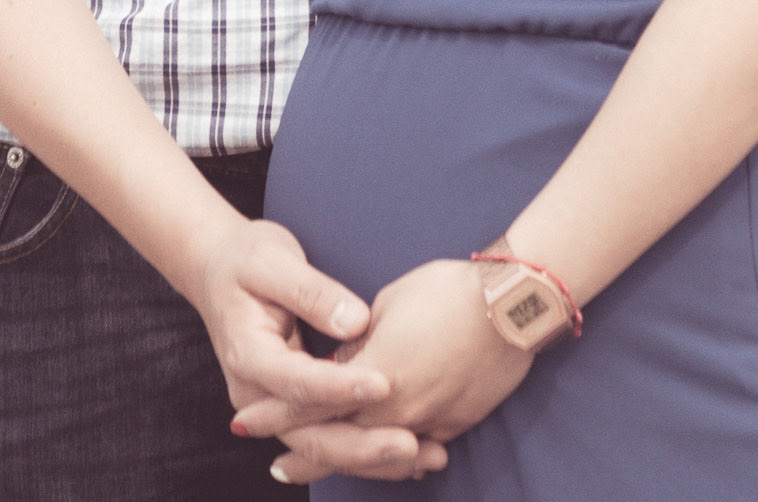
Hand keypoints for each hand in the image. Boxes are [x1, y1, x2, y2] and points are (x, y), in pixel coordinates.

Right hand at [190, 217, 431, 466]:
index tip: (385, 383)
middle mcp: (255, 393)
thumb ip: (311, 291)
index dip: (340, 387)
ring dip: (371, 457)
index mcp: (248, 354)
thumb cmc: (247, 258)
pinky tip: (409, 454)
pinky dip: (365, 448)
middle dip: (361, 445)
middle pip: (308, 433)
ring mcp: (271, 405)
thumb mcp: (274, 260)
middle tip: (413, 444)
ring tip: (424, 456)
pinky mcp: (290, 407)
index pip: (297, 382)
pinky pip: (326, 434)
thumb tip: (355, 321)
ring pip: (320, 444)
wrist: (216, 269)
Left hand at [236, 258, 531, 479]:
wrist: (512, 304)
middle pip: (341, 441)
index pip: (312, 403)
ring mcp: (430, 421)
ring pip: (378, 452)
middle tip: (278, 468)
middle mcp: (398, 409)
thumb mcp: (389, 304)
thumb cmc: (446, 290)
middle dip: (305, 454)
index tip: (244, 424)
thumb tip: (341, 364)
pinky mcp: (456, 424)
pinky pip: (414, 446)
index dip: (276, 415)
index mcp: (374, 376)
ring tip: (325, 468)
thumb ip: (359, 342)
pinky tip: (385, 458)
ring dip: (349, 460)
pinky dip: (393, 454)